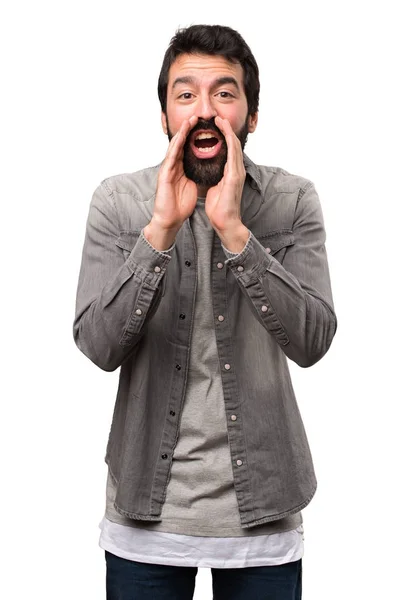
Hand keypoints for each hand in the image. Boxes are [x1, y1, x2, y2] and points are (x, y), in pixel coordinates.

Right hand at [144, 116, 197, 249]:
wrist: (170, 220)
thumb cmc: (180, 206)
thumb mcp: (193, 186)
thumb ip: (197, 175)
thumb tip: (207, 167)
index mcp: (181, 169)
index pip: (189, 149)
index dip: (196, 137)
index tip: (205, 127)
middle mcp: (173, 167)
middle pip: (181, 144)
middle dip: (188, 130)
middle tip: (196, 117)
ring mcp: (167, 170)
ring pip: (175, 147)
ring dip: (181, 134)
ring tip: (188, 121)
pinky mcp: (164, 176)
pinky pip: (170, 158)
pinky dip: (175, 147)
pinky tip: (180, 138)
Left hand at [205, 116, 248, 251]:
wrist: (226, 223)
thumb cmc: (220, 209)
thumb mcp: (215, 188)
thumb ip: (215, 178)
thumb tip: (208, 171)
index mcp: (231, 173)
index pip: (229, 150)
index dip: (223, 137)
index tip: (216, 127)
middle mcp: (237, 170)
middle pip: (233, 144)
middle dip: (226, 130)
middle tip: (218, 117)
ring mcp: (237, 173)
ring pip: (234, 146)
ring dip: (228, 131)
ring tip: (220, 120)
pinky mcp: (234, 177)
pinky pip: (232, 154)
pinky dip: (229, 141)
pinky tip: (224, 132)